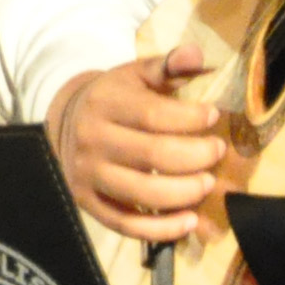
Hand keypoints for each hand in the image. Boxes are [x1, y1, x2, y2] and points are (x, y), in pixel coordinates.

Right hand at [47, 49, 234, 245]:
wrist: (67, 122)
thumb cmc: (115, 97)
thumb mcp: (136, 75)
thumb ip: (167, 65)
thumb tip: (196, 54)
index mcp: (105, 103)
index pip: (154, 115)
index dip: (190, 119)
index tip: (214, 116)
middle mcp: (93, 139)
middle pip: (153, 155)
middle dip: (196, 156)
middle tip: (217, 152)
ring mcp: (89, 175)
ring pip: (143, 193)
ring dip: (184, 193)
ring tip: (207, 183)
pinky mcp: (89, 203)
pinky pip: (127, 224)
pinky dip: (162, 229)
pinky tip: (189, 221)